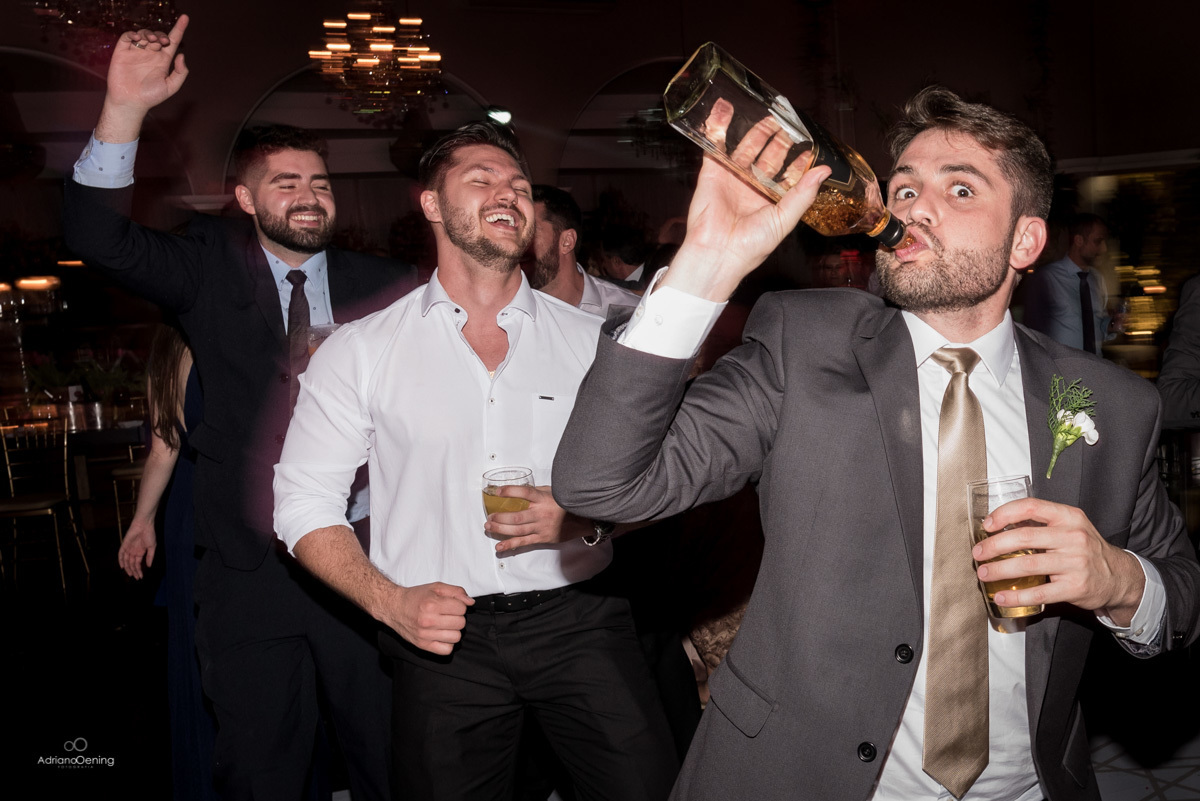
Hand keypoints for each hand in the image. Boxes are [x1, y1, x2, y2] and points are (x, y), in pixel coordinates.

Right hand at [96, 14, 189, 141]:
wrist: (130, 102)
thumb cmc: (151, 96)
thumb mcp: (171, 87)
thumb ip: (180, 73)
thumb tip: (181, 55)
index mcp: (163, 60)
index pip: (172, 41)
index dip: (179, 29)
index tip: (186, 18)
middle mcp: (150, 54)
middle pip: (157, 36)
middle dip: (161, 35)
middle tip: (162, 42)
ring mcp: (136, 51)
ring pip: (143, 34)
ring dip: (148, 33)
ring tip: (151, 41)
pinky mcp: (122, 51)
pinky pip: (127, 37)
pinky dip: (133, 34)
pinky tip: (138, 38)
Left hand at [118, 518, 156, 578]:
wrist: (144, 525)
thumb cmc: (150, 534)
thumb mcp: (152, 547)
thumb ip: (150, 557)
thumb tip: (149, 566)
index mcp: (140, 552)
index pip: (138, 564)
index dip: (139, 570)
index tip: (141, 577)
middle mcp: (133, 551)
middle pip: (132, 564)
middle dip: (134, 571)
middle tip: (136, 577)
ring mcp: (129, 548)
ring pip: (126, 561)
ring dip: (128, 568)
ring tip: (131, 574)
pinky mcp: (124, 545)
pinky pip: (121, 554)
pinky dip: (121, 560)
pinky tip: (122, 566)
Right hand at [382, 583, 473, 655]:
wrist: (394, 607)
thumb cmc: (416, 597)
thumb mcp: (436, 587)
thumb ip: (456, 592)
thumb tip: (470, 602)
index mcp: (432, 604)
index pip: (462, 609)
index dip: (459, 606)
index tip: (451, 605)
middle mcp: (428, 620)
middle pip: (460, 623)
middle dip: (457, 617)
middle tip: (447, 614)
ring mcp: (425, 635)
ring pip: (456, 637)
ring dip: (453, 630)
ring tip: (444, 625)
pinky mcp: (422, 645)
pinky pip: (447, 650)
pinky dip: (447, 643)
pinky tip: (441, 635)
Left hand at [486, 485, 590, 552]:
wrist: (582, 520)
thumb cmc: (566, 504)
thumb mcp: (553, 492)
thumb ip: (537, 491)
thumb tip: (519, 489)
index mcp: (544, 499)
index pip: (525, 493)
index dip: (510, 491)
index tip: (498, 491)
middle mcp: (541, 514)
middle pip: (517, 517)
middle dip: (500, 518)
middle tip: (489, 517)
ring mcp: (541, 528)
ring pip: (517, 530)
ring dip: (501, 530)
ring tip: (489, 528)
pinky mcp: (542, 538)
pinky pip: (524, 542)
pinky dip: (510, 545)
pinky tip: (499, 547)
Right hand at [663, 98, 830, 300]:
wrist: (718, 253)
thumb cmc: (750, 246)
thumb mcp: (785, 219)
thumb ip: (804, 194)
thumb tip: (824, 171)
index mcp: (770, 201)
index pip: (787, 174)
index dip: (798, 160)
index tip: (808, 145)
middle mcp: (751, 188)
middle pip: (767, 157)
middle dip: (778, 140)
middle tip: (787, 124)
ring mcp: (731, 179)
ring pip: (745, 149)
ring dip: (755, 131)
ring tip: (768, 115)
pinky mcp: (712, 173)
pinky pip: (715, 146)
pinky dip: (718, 126)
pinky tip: (725, 110)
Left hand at [973, 497, 1145, 625]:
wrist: (1119, 577)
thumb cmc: (1085, 549)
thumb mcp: (1070, 527)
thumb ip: (1041, 524)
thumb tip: (999, 526)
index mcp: (1069, 517)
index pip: (1031, 507)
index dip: (1004, 514)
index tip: (987, 525)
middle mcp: (1074, 537)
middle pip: (1024, 537)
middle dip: (994, 545)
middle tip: (978, 553)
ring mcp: (1076, 563)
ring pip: (1027, 565)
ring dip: (999, 570)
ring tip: (983, 573)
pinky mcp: (1075, 588)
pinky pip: (1039, 593)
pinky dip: (1016, 596)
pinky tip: (1001, 597)